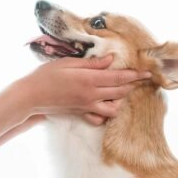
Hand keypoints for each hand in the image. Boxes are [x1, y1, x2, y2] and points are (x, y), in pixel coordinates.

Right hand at [19, 55, 150, 124]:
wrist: (31, 96)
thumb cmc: (46, 75)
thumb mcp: (68, 63)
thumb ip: (92, 63)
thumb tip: (110, 59)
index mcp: (89, 80)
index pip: (119, 77)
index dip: (135, 74)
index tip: (147, 72)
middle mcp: (91, 95)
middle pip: (120, 92)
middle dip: (133, 85)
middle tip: (140, 78)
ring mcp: (87, 107)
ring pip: (114, 108)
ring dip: (120, 99)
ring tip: (120, 90)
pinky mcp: (81, 114)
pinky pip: (100, 118)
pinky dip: (106, 113)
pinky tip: (104, 105)